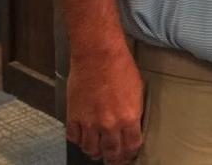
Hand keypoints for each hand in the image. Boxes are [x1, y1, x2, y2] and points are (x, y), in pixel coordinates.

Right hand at [65, 46, 143, 164]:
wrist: (98, 55)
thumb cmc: (120, 67)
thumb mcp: (137, 92)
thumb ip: (134, 113)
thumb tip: (132, 127)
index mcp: (130, 118)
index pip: (131, 146)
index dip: (130, 154)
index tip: (128, 155)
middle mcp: (110, 124)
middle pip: (111, 152)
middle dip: (113, 158)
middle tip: (113, 158)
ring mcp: (90, 122)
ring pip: (91, 149)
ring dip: (95, 151)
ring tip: (97, 150)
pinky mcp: (74, 116)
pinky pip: (74, 137)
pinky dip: (78, 139)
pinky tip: (82, 137)